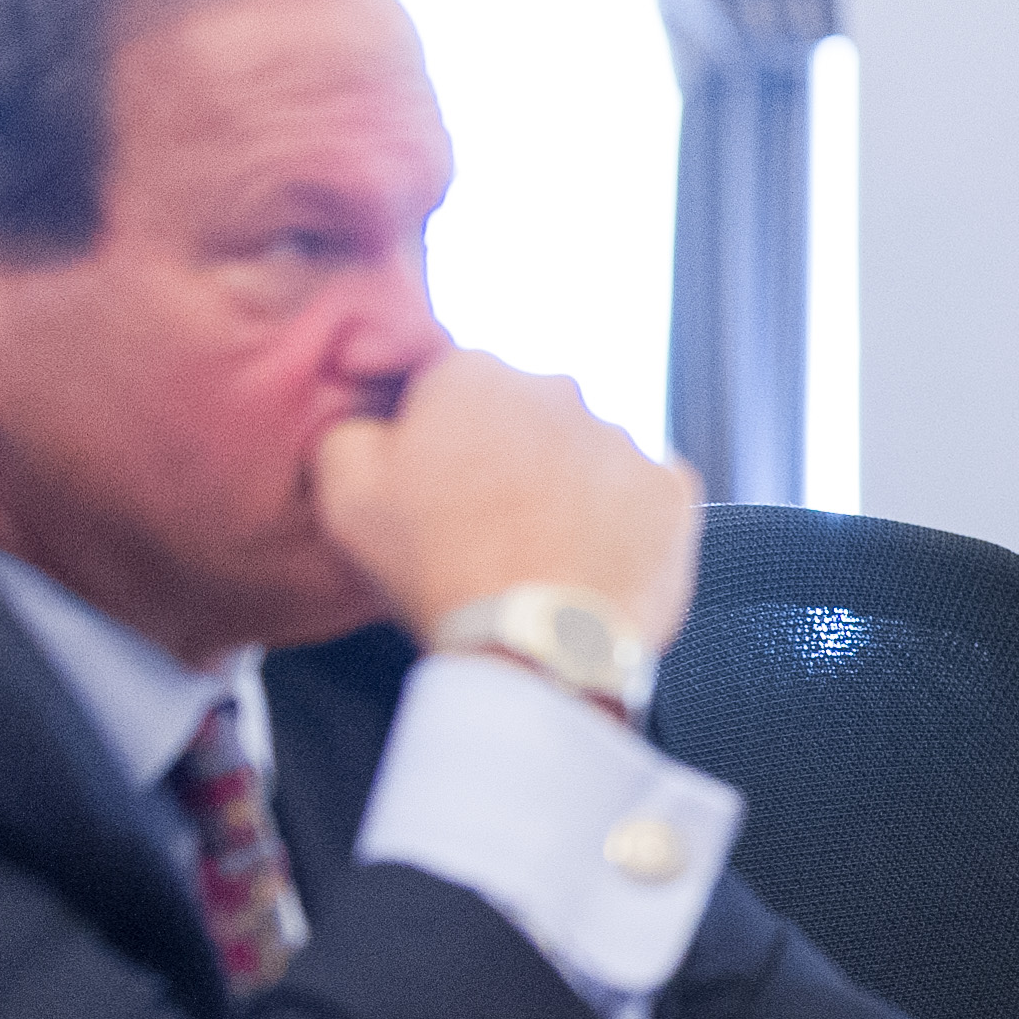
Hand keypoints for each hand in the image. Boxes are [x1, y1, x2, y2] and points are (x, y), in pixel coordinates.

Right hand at [311, 347, 700, 650]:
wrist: (536, 645)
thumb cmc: (441, 570)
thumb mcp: (347, 495)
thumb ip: (349, 436)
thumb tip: (371, 428)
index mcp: (473, 374)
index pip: (451, 385)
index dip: (439, 437)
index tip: (435, 485)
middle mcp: (557, 389)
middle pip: (525, 415)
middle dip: (508, 456)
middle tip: (486, 525)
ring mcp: (623, 437)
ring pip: (587, 453)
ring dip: (566, 488)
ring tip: (540, 552)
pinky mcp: (672, 489)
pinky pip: (641, 494)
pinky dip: (622, 521)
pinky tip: (589, 558)